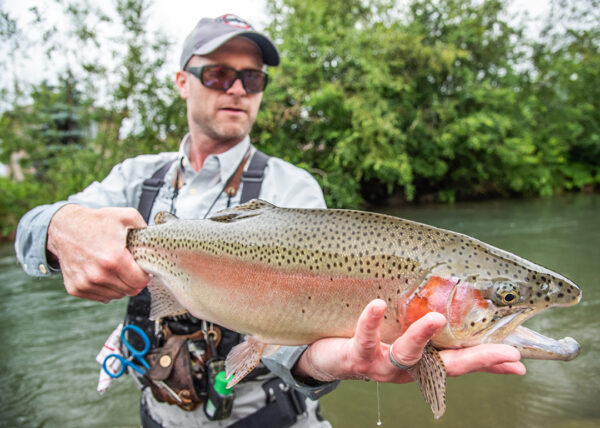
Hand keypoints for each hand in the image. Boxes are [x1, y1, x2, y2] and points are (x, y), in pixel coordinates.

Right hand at [47, 204, 149, 302]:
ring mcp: (86, 283)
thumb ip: (145, 229)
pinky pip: (101, 297)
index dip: (145, 275)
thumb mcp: (126, 216)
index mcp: (114, 259)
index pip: (140, 282)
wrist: (64, 227)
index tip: (142, 267)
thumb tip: (156, 243)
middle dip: (134, 280)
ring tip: (115, 267)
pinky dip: (106, 288)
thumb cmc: (96, 221)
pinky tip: (103, 273)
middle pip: (130, 290)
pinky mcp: (76, 288)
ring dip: (120, 285)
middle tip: (130, 267)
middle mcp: (99, 275)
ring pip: (116, 295)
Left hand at [294, 299, 525, 382]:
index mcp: (422, 361)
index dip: (490, 361)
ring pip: (407, 353)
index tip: (519, 359)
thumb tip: (454, 315)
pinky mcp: (357, 356)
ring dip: (422, 337)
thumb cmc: (371, 344)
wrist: (325, 358)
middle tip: (506, 352)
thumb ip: (428, 331)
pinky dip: (370, 322)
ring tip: (435, 318)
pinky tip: (376, 305)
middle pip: (447, 364)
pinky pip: (365, 339)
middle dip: (476, 359)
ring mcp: (383, 364)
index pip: (462, 361)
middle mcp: (407, 367)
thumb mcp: (402, 338)